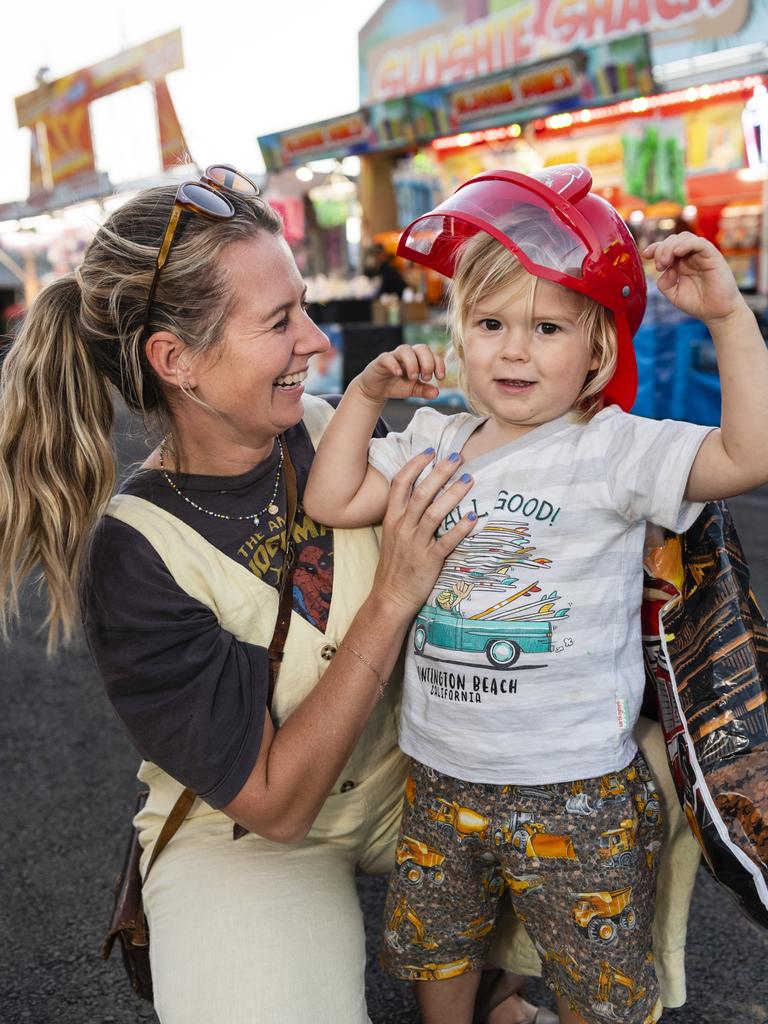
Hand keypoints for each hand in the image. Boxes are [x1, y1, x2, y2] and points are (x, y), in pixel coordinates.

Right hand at [356, 344, 444, 403]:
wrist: (376, 390)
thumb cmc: (396, 385)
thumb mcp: (413, 390)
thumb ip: (424, 390)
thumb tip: (437, 392)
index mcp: (418, 359)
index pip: (432, 355)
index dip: (439, 364)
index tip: (440, 378)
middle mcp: (408, 354)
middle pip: (422, 348)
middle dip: (427, 362)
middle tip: (426, 377)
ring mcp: (394, 356)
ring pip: (405, 350)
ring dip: (412, 363)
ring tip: (414, 378)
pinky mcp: (381, 361)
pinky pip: (388, 358)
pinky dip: (394, 365)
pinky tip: (399, 374)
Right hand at [373, 449, 475, 615]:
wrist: (389, 598)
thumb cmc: (394, 566)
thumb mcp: (392, 535)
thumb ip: (404, 515)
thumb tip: (421, 494)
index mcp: (392, 519)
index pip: (400, 484)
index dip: (415, 465)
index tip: (430, 451)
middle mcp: (402, 527)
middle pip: (421, 493)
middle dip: (439, 472)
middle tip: (456, 457)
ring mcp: (415, 544)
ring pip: (434, 513)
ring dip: (452, 495)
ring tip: (468, 480)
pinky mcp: (428, 561)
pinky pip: (445, 542)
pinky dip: (459, 529)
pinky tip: (472, 518)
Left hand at [643, 233, 743, 324]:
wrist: (717, 313)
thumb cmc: (698, 303)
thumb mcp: (673, 294)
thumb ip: (664, 283)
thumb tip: (665, 270)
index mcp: (681, 263)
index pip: (666, 247)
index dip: (655, 247)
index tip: (645, 255)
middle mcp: (691, 256)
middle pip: (673, 239)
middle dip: (661, 249)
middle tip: (659, 265)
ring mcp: (702, 255)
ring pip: (685, 237)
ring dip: (671, 246)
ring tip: (666, 262)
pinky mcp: (713, 256)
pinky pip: (700, 243)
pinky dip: (687, 244)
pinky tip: (678, 252)